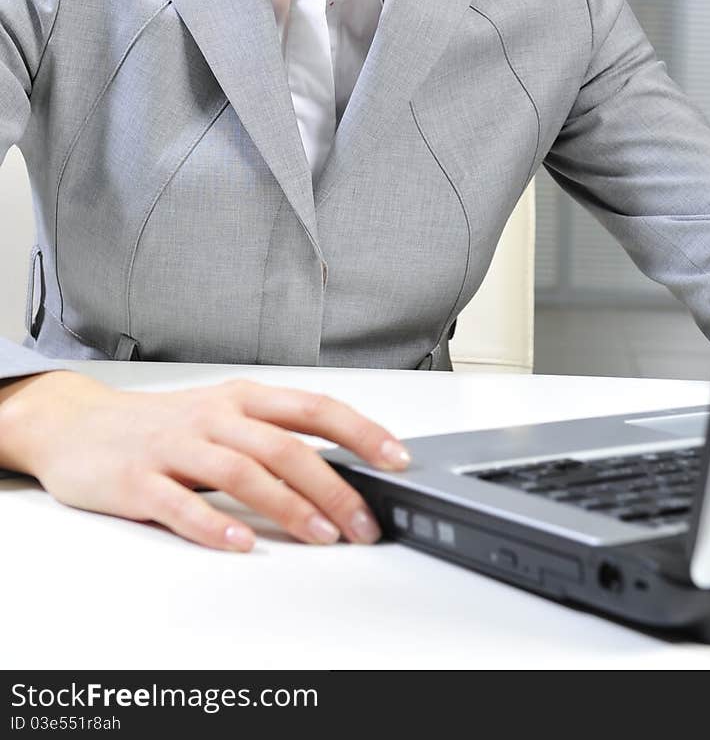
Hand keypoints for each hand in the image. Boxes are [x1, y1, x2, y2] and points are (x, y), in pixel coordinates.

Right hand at [0, 370, 410, 551]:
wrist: (79, 425)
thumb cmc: (163, 424)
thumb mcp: (224, 416)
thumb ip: (275, 435)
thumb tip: (344, 467)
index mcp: (242, 398)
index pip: (314, 408)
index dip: (360, 432)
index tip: (397, 460)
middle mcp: (214, 416)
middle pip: (285, 446)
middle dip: (333, 486)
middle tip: (364, 523)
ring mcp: (176, 446)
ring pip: (242, 472)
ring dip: (288, 506)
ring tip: (321, 535)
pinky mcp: (138, 481)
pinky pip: (180, 505)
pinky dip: (214, 526)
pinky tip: (242, 544)